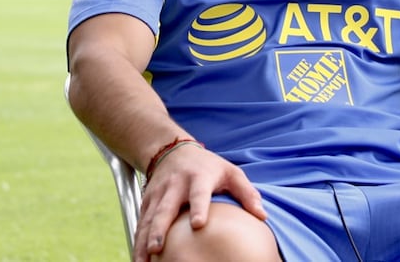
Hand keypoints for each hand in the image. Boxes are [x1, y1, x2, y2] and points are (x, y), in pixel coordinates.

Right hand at [135, 144, 266, 261]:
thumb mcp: (230, 172)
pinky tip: (138, 258)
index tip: (198, 224)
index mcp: (198, 178)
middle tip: (158, 249)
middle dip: (159, 230)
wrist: (172, 149)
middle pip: (165, 209)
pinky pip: (140, 222)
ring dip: (144, 240)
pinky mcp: (146, 201)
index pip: (198, 194)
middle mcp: (174, 186)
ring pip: (148, 219)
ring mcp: (158, 194)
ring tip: (143, 261)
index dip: (198, 208)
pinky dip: (137, 240)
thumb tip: (262, 216)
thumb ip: (246, 193)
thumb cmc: (208, 166)